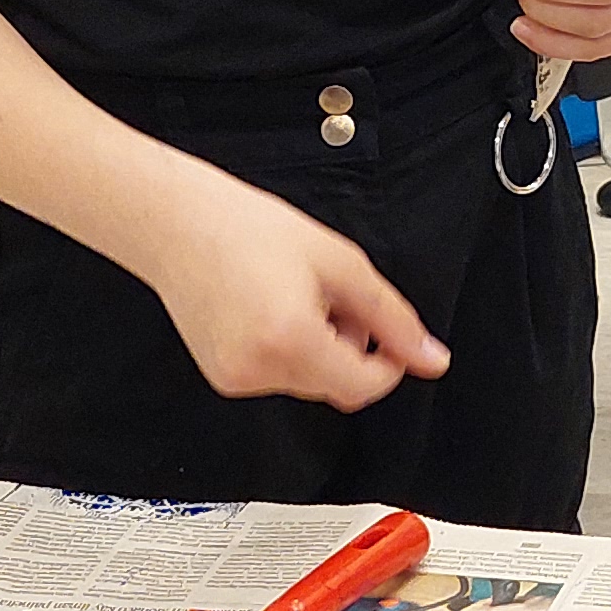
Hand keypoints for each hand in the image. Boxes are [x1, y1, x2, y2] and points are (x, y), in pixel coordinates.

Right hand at [142, 159, 448, 409]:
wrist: (177, 223)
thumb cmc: (250, 229)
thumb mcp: (340, 263)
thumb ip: (393, 317)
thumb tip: (433, 360)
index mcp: (290, 340)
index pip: (365, 387)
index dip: (389, 360)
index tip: (388, 332)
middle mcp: (258, 369)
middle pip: (338, 386)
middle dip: (353, 349)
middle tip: (336, 296)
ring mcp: (235, 379)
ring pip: (310, 382)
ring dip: (322, 350)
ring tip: (300, 296)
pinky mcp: (222, 377)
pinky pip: (278, 376)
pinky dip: (290, 351)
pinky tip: (274, 309)